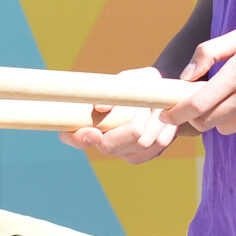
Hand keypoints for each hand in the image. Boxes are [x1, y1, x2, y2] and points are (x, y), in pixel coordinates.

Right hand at [61, 76, 187, 163]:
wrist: (157, 92)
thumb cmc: (135, 83)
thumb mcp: (127, 80)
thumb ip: (112, 90)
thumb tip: (101, 108)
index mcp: (85, 122)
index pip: (70, 137)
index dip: (79, 138)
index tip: (94, 132)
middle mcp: (100, 141)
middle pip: (109, 147)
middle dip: (129, 129)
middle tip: (143, 109)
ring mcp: (121, 152)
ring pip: (138, 146)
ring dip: (152, 124)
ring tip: (157, 106)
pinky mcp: (142, 155)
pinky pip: (155, 149)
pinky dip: (163, 131)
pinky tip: (164, 118)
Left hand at [158, 18, 235, 134]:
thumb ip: (209, 52)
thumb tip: (186, 76)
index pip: (197, 104)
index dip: (176, 113)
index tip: (165, 115)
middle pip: (206, 122)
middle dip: (195, 118)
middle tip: (195, 107)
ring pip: (225, 129)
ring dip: (219, 119)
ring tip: (231, 99)